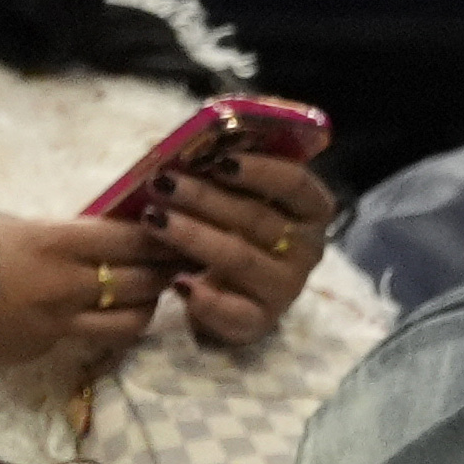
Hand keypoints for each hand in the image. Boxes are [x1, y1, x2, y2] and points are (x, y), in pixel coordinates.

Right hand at [0, 211, 180, 385]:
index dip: (160, 237)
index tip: (178, 231)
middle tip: (178, 263)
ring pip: (131, 320)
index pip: (130, 239)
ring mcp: (60, 321)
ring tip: (151, 292)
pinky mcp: (48, 346)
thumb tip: (92, 224)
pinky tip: (113, 315)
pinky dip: (113, 327)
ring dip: (149, 306)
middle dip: (166, 271)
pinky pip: (96, 338)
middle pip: (142, 280)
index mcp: (55, 241)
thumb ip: (51, 227)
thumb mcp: (1, 220)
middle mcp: (67, 284)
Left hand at [137, 142, 337, 350]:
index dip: (260, 170)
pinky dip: (205, 300)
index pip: (296, 184)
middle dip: (206, 198)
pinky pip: (235, 312)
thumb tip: (184, 142)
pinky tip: (177, 284)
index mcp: (310, 210)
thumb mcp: (233, 193)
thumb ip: (221, 168)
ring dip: (194, 236)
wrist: (227, 288)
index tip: (219, 159)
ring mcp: (286, 288)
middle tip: (163, 182)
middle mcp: (307, 249)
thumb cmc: (228, 225)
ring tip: (153, 219)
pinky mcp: (260, 321)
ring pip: (241, 259)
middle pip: (258, 219)